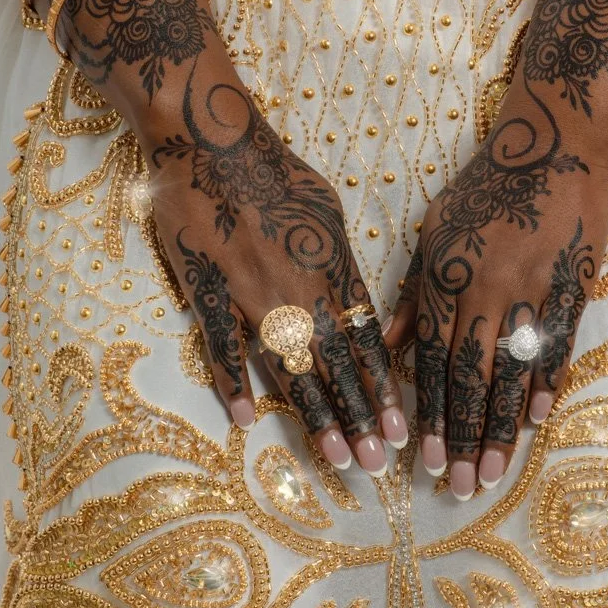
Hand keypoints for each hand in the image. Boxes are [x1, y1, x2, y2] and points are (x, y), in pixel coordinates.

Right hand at [142, 46, 406, 474]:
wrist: (212, 142)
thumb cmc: (273, 169)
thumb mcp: (327, 209)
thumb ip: (340, 259)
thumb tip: (351, 296)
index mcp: (332, 269)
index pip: (365, 342)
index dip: (382, 388)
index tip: (400, 428)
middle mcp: (299, 291)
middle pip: (336, 367)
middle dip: (360, 419)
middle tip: (378, 464)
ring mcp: (252, 297)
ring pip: (290, 369)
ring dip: (316, 417)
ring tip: (336, 458)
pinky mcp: (208, 294)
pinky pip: (223, 348)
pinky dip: (234, 384)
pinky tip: (247, 420)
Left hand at [385, 85, 607, 499]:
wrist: (552, 146)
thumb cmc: (487, 189)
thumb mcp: (434, 231)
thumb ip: (413, 292)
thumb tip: (387, 346)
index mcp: (445, 280)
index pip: (431, 360)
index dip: (426, 413)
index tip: (420, 459)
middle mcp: (483, 291)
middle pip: (468, 378)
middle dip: (459, 437)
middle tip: (455, 486)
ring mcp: (529, 291)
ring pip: (510, 373)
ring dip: (499, 429)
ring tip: (491, 474)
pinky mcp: (571, 286)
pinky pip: (556, 346)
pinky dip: (545, 386)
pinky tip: (536, 422)